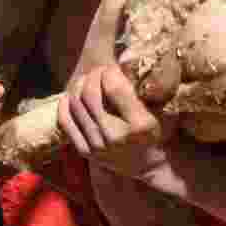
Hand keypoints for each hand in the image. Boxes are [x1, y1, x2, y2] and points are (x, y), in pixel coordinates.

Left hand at [59, 63, 174, 179]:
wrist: (147, 165)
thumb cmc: (155, 131)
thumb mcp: (159, 110)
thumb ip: (145, 88)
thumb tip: (125, 60)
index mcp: (139, 124)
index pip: (113, 86)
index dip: (109, 71)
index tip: (113, 68)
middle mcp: (116, 136)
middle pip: (91, 93)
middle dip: (93, 75)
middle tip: (99, 70)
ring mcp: (98, 146)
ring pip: (76, 105)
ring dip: (79, 85)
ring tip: (88, 80)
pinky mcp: (85, 152)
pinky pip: (66, 123)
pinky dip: (65, 105)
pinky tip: (70, 95)